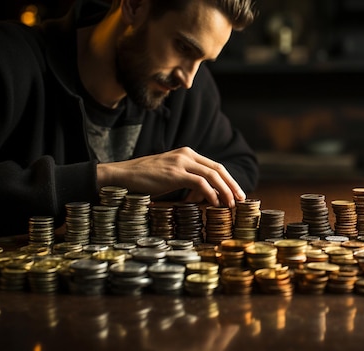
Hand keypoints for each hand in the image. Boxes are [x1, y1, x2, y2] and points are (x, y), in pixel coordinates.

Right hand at [96, 147, 245, 206]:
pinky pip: (200, 183)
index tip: (237, 193)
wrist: (122, 176)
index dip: (229, 180)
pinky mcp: (174, 173)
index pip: (215, 166)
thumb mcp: (170, 176)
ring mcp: (180, 162)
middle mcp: (186, 154)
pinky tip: (214, 204)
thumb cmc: (144, 179)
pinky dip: (210, 194)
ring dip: (225, 191)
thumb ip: (187, 180)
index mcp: (187, 153)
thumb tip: (205, 195)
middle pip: (218, 169)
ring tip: (230, 204)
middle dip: (232, 185)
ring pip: (212, 175)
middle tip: (241, 199)